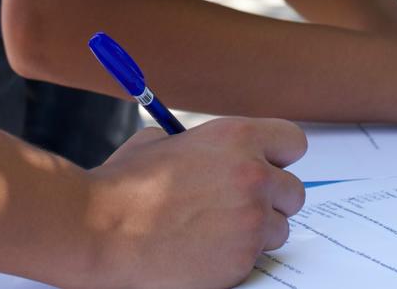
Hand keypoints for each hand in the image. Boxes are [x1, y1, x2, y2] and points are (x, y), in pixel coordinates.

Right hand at [85, 117, 306, 287]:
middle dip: (270, 198)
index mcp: (236, 138)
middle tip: (240, 203)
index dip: (279, 156)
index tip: (269, 165)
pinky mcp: (242, 259)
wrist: (102, 229)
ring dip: (256, 230)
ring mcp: (251, 221)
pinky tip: (204, 248)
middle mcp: (253, 176)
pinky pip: (256, 258)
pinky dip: (235, 256)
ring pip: (279, 229)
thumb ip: (200, 144)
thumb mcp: (162, 142)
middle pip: (294, 191)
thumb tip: (210, 153)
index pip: (293, 142)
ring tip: (216, 229)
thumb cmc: (125, 188)